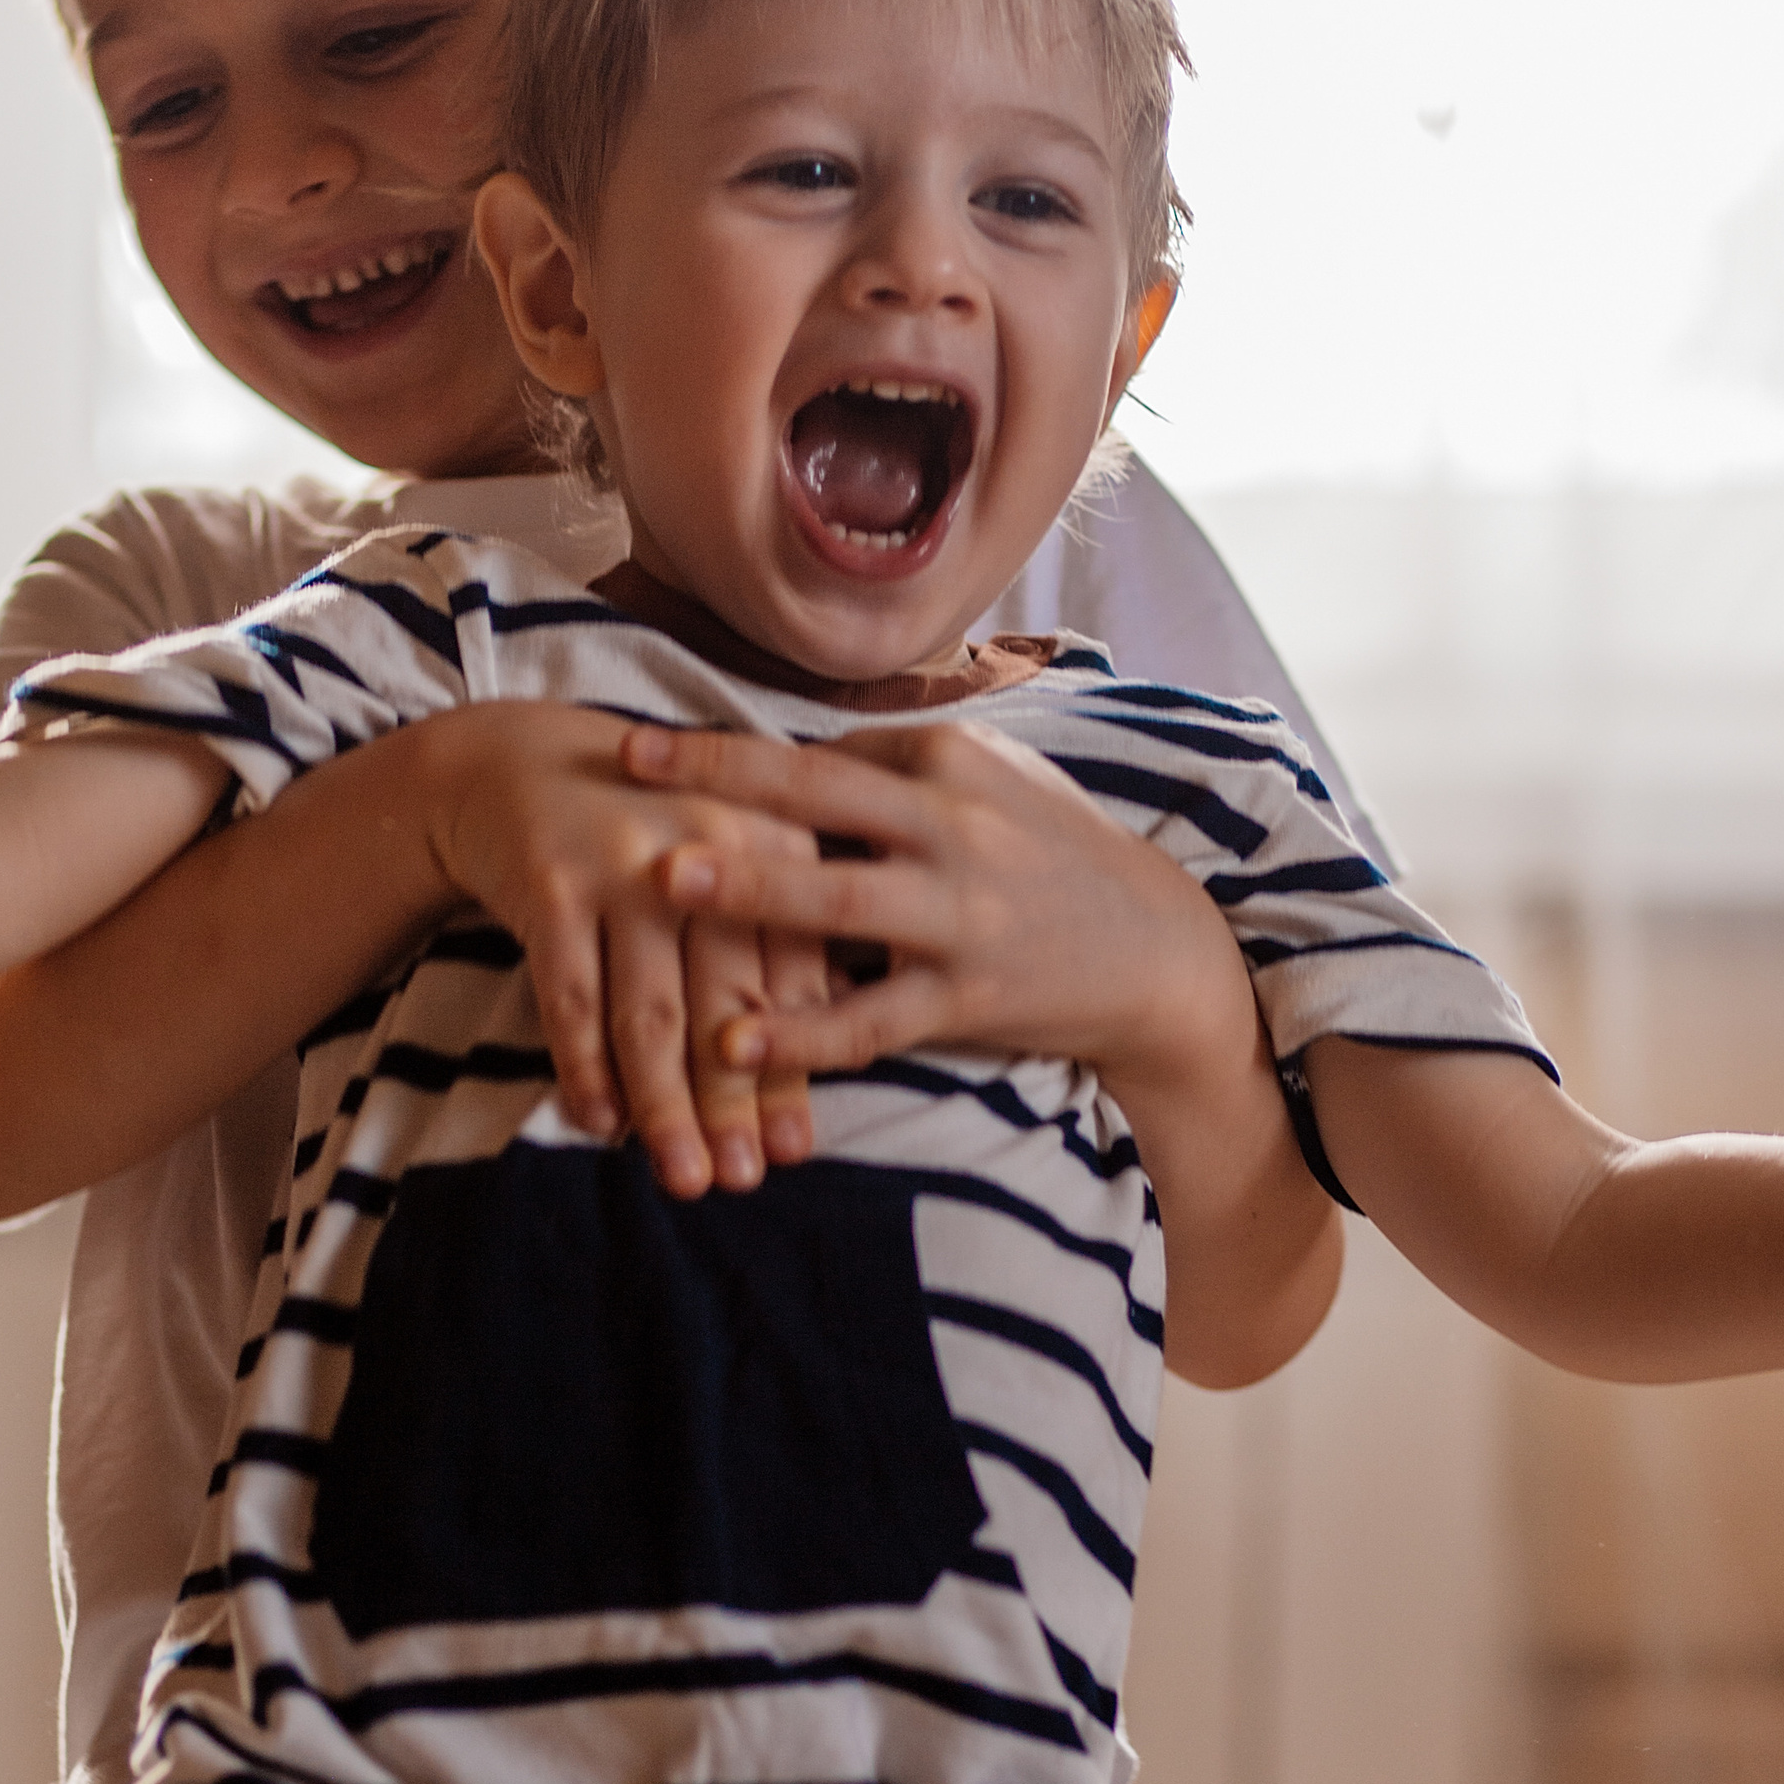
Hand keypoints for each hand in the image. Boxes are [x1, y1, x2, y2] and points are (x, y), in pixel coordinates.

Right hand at [416, 704, 833, 1194]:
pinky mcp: (551, 882)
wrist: (514, 762)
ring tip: (683, 1178)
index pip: (789, 978)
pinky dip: (583, 1065)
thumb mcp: (725, 865)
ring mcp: (625, 864)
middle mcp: (708, 845)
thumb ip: (774, 944)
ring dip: (665, 1105)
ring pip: (649, 1012)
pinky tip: (598, 1122)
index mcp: (774, 838)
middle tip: (740, 1181)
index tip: (790, 1152)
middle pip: (726, 1002)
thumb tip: (809, 1075)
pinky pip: (570, 997)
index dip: (790, 1071)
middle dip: (734, 1102)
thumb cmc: (647, 835)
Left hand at [626, 717, 1236, 1099]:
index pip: (818, 753)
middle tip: (626, 769)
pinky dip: (801, 1033)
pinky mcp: (967, 998)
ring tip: (666, 882)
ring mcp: (959, 914)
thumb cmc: (1051, 856)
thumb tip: (782, 748)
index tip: (637, 743)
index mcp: (948, 762)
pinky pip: (869, 1019)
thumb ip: (892, 768)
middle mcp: (952, 827)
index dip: (723, 750)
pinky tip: (734, 1040)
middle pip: (820, 795)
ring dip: (751, 888)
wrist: (1156, 950)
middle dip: (721, 777)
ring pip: (839, 900)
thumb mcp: (989, 783)